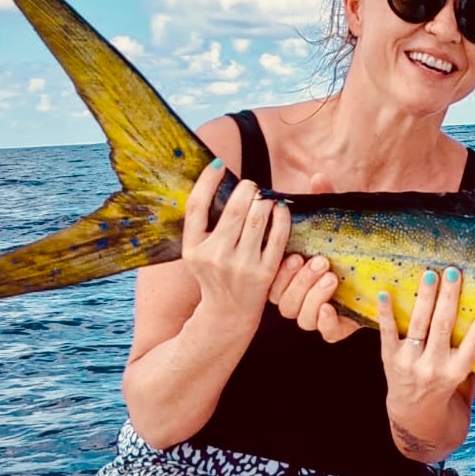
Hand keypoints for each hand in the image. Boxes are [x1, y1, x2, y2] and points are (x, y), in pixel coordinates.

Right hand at [181, 160, 289, 326]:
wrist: (227, 312)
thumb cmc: (213, 272)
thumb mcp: (197, 251)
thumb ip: (202, 223)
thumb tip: (214, 179)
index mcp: (192, 248)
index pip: (196, 206)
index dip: (206, 181)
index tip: (218, 164)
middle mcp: (214, 256)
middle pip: (233, 210)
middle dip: (247, 190)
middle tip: (252, 186)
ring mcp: (240, 265)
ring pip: (257, 219)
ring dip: (264, 200)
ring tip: (265, 196)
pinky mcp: (264, 272)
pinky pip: (277, 236)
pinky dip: (281, 216)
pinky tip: (281, 207)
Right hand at [265, 171, 359, 341]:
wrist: (384, 270)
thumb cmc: (352, 245)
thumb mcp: (340, 223)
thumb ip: (327, 203)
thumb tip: (319, 178)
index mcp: (292, 275)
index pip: (272, 282)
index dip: (279, 273)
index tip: (294, 256)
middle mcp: (300, 297)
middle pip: (284, 301)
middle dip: (299, 282)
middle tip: (321, 262)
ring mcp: (318, 314)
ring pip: (301, 317)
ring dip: (312, 297)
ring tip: (331, 278)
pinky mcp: (338, 327)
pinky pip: (325, 334)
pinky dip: (325, 323)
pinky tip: (332, 309)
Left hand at [377, 266, 474, 416]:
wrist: (415, 428)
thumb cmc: (449, 405)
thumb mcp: (469, 390)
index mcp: (457, 373)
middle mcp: (434, 367)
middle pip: (443, 326)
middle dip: (449, 296)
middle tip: (453, 271)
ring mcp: (410, 364)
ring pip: (419, 325)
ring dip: (425, 297)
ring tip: (430, 274)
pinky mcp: (390, 361)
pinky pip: (387, 333)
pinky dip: (386, 313)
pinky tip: (385, 293)